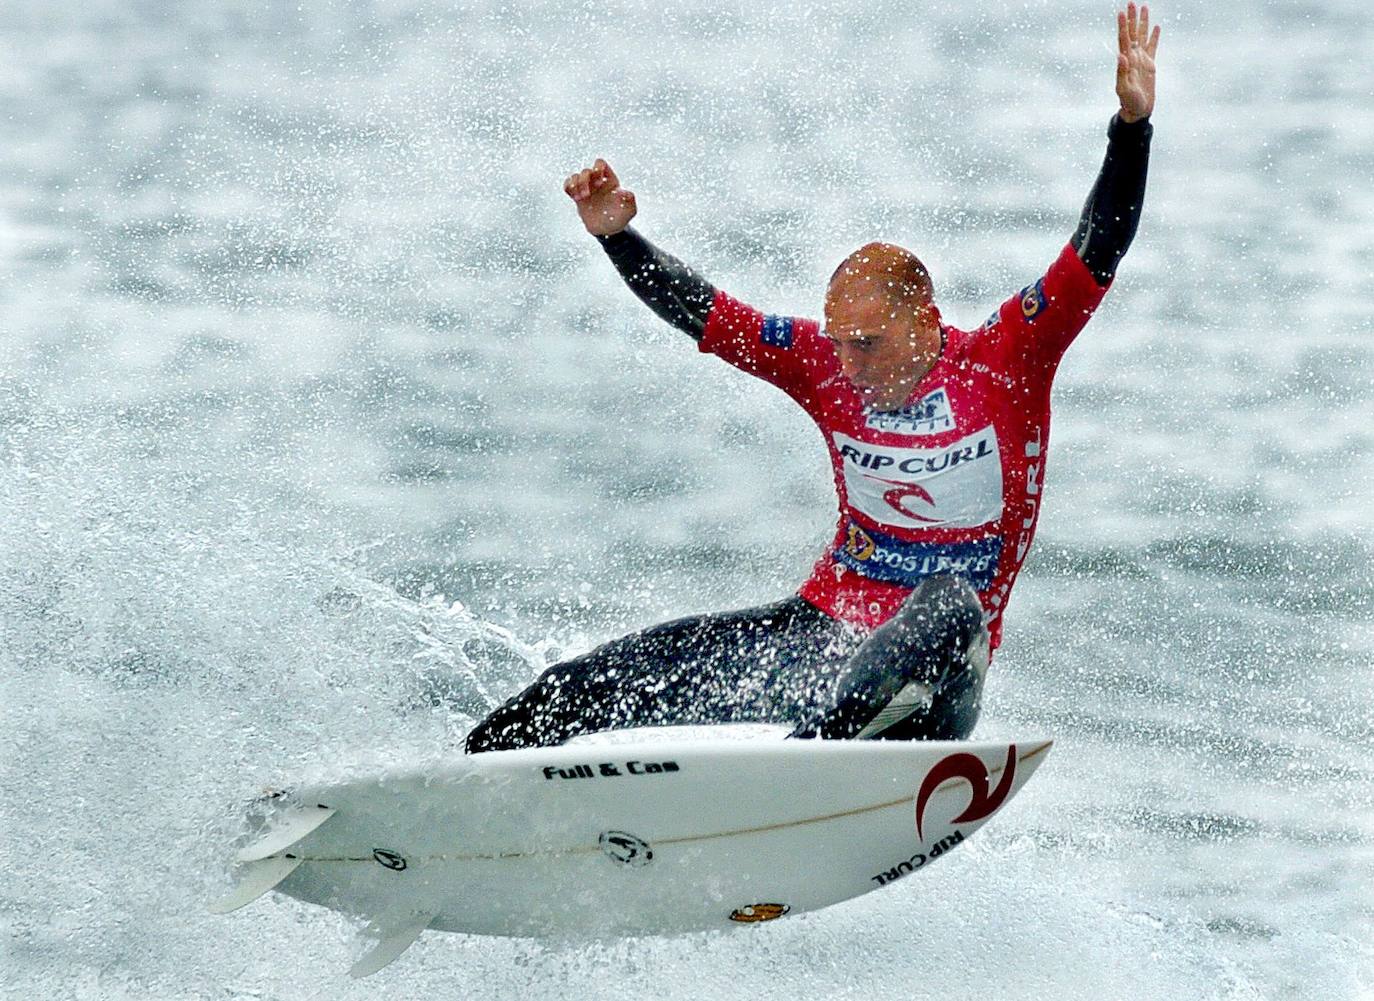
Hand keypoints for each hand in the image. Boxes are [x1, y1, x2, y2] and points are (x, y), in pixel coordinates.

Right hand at [563, 159, 636, 236]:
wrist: (608, 230)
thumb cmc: (620, 218)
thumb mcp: (630, 210)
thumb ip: (630, 200)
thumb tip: (626, 192)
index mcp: (609, 180)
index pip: (600, 164)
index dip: (597, 169)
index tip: (598, 183)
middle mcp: (596, 182)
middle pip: (586, 171)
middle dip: (584, 181)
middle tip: (587, 195)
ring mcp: (586, 188)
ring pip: (576, 176)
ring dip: (575, 185)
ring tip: (580, 198)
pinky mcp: (578, 197)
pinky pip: (568, 185)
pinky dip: (568, 187)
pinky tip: (574, 196)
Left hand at [1115, 2, 1159, 122]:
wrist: (1137, 111)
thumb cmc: (1129, 102)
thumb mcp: (1124, 89)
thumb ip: (1122, 72)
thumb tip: (1121, 55)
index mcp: (1126, 61)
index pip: (1124, 39)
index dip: (1123, 25)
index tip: (1122, 12)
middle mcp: (1132, 57)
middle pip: (1132, 33)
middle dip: (1132, 18)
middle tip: (1131, 2)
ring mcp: (1141, 60)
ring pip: (1142, 36)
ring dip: (1143, 22)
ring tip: (1144, 7)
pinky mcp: (1150, 65)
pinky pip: (1153, 47)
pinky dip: (1154, 37)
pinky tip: (1155, 27)